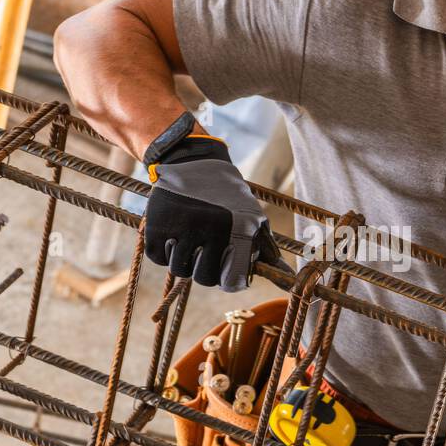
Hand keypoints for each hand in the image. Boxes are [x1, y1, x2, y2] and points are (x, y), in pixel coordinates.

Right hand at [143, 125, 280, 291]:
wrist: (195, 162)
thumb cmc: (230, 197)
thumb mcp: (254, 219)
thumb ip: (267, 252)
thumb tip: (290, 283)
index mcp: (238, 230)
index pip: (231, 281)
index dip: (228, 281)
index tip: (225, 273)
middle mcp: (211, 228)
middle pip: (204, 278)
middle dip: (206, 271)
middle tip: (205, 254)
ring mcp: (181, 226)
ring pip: (179, 269)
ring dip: (184, 261)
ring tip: (190, 242)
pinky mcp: (156, 223)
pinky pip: (158, 258)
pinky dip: (164, 252)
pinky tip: (173, 236)